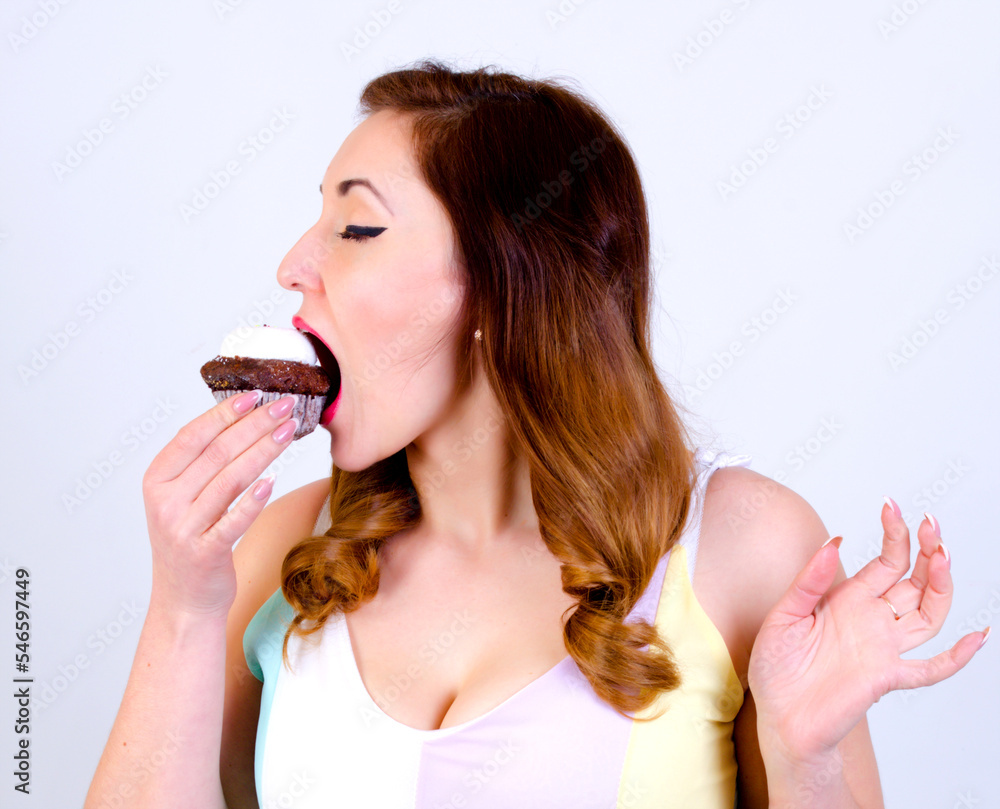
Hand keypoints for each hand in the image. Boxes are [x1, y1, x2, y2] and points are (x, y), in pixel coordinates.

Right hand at [141, 390, 298, 617]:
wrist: (184, 601)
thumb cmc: (191, 540)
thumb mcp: (183, 498)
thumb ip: (201, 464)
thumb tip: (241, 418)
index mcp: (156, 480)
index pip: (192, 436)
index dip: (225, 412)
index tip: (255, 394)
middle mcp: (165, 502)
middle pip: (217, 452)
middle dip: (255, 425)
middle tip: (285, 406)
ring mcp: (182, 528)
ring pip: (230, 479)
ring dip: (264, 450)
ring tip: (290, 431)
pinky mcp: (204, 553)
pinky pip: (234, 520)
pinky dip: (254, 498)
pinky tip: (274, 478)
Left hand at [747, 499, 987, 763]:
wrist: (778, 716)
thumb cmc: (776, 666)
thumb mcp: (785, 615)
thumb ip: (810, 581)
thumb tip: (835, 540)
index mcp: (849, 600)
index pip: (886, 562)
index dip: (894, 534)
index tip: (892, 505)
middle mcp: (872, 620)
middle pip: (913, 581)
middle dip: (925, 551)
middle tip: (931, 522)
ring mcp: (883, 648)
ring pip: (928, 614)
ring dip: (939, 586)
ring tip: (943, 553)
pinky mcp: (886, 677)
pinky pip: (931, 668)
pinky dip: (957, 656)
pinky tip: (978, 636)